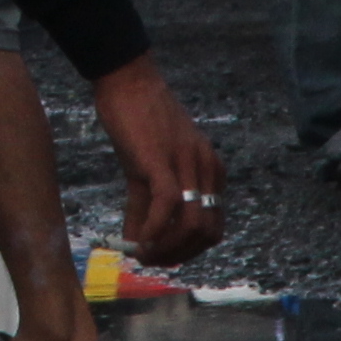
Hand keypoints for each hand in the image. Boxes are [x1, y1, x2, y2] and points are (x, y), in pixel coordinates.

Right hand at [92, 55, 225, 264]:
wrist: (127, 80)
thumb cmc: (137, 120)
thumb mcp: (148, 166)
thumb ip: (146, 205)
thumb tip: (137, 242)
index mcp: (211, 170)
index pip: (213, 226)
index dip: (189, 250)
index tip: (162, 257)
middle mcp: (207, 169)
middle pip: (207, 232)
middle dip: (179, 255)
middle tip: (150, 260)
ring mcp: (188, 164)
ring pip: (192, 224)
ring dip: (167, 248)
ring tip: (142, 252)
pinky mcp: (162, 159)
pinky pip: (167, 206)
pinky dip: (154, 230)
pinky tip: (138, 238)